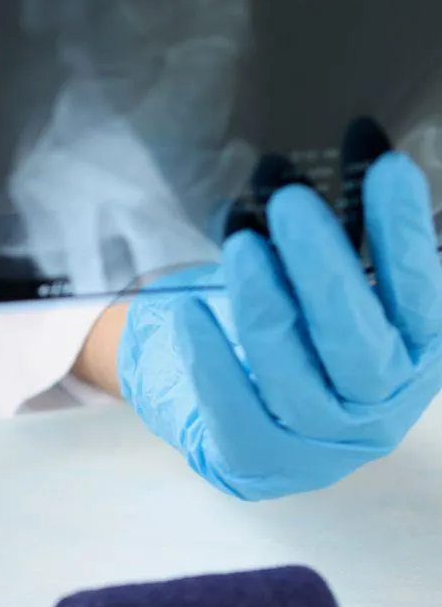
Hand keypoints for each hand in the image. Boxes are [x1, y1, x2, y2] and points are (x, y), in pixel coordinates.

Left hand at [117, 151, 441, 499]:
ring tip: (241, 247)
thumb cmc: (302, 339)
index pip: (421, 294)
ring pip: (298, 379)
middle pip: (359, 343)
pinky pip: (236, 412)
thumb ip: (346, 243)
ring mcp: (323, 441)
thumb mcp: (334, 293)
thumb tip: (354, 146)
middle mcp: (380, 404)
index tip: (387, 167)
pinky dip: (212, 361)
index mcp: (414, 355)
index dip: (405, 234)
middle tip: (290, 204)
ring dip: (268, 308)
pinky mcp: (260, 460)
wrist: (254, 426)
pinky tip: (188, 313)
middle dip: (325, 269)